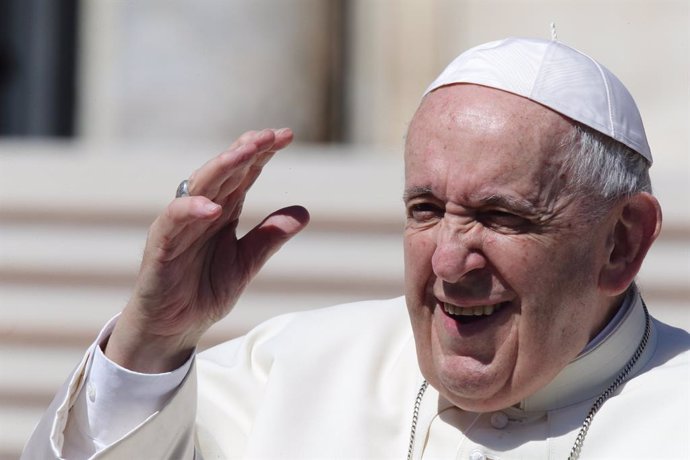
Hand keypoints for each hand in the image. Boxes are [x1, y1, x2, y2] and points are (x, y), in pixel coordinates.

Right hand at [105, 129, 309, 371]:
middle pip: (223, 172)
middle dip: (246, 151)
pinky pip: (173, 223)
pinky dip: (190, 210)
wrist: (173, 329)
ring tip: (246, 152)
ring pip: (199, 187)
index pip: (242, 174)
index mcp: (220, 212)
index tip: (286, 136)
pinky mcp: (161, 248)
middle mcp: (199, 212)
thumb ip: (270, 237)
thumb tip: (305, 211)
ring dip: (222, 168)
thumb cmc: (203, 292)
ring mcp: (178, 227)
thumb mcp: (246, 263)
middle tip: (271, 135)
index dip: (261, 154)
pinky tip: (213, 206)